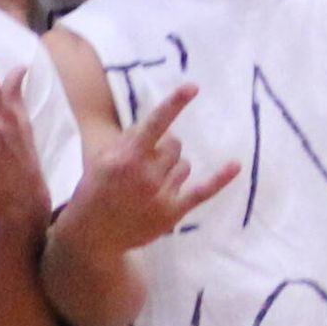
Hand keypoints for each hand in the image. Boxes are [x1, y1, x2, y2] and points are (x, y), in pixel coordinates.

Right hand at [67, 78, 236, 252]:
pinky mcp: (172, 213)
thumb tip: (161, 127)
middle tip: (147, 164)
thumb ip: (129, 141)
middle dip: (164, 149)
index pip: (154, 125)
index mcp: (126, 158)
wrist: (91, 238)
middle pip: (174, 145)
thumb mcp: (101, 161)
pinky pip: (202, 190)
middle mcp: (146, 175)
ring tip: (151, 185)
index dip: (174, 104)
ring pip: (184, 165)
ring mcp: (161, 195)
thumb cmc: (94, 193)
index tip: (192, 87)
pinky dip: (220, 178)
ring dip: (172, 169)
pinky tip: (235, 165)